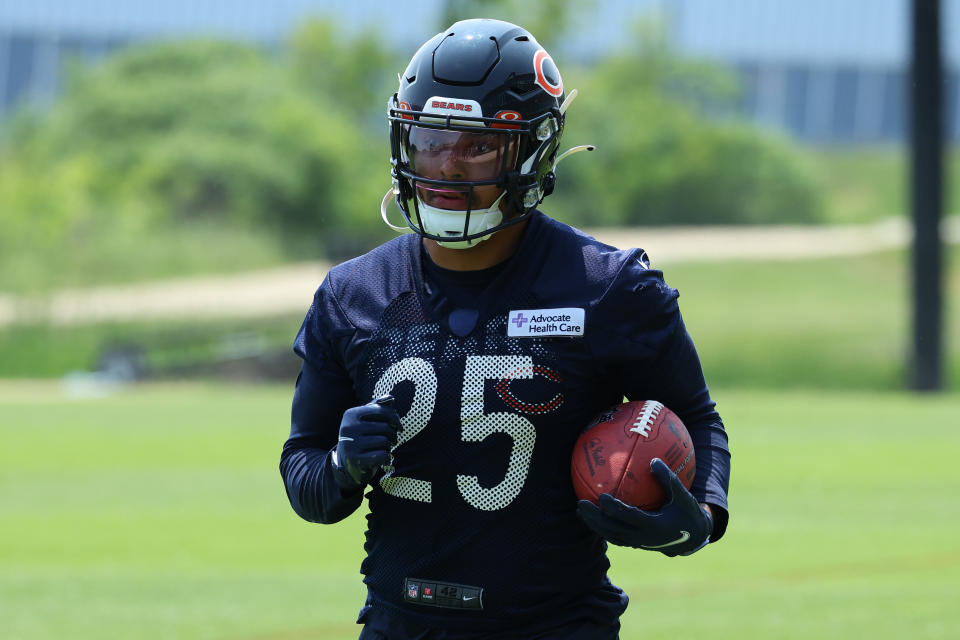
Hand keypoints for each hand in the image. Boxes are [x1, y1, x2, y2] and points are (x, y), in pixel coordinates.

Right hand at [332, 395, 400, 489]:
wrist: (346, 462)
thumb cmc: (361, 436)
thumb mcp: (365, 420)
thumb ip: (377, 407)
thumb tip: (391, 398)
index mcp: (351, 414)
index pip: (381, 411)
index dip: (395, 418)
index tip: (399, 427)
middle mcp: (348, 427)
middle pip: (385, 427)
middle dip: (393, 435)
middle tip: (392, 441)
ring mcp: (350, 444)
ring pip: (384, 442)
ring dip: (388, 447)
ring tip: (383, 449)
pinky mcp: (355, 459)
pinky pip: (382, 455)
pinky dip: (386, 457)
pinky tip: (383, 459)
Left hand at [576, 458, 712, 556]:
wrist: (694, 537)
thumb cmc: (688, 512)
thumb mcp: (683, 495)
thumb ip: (668, 478)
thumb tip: (653, 460)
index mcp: (654, 526)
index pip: (628, 517)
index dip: (613, 508)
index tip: (601, 495)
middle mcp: (644, 538)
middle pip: (613, 529)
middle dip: (595, 518)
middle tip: (580, 504)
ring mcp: (639, 543)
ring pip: (611, 536)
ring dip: (594, 525)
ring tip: (580, 511)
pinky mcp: (637, 544)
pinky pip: (616, 537)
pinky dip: (603, 529)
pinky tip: (593, 517)